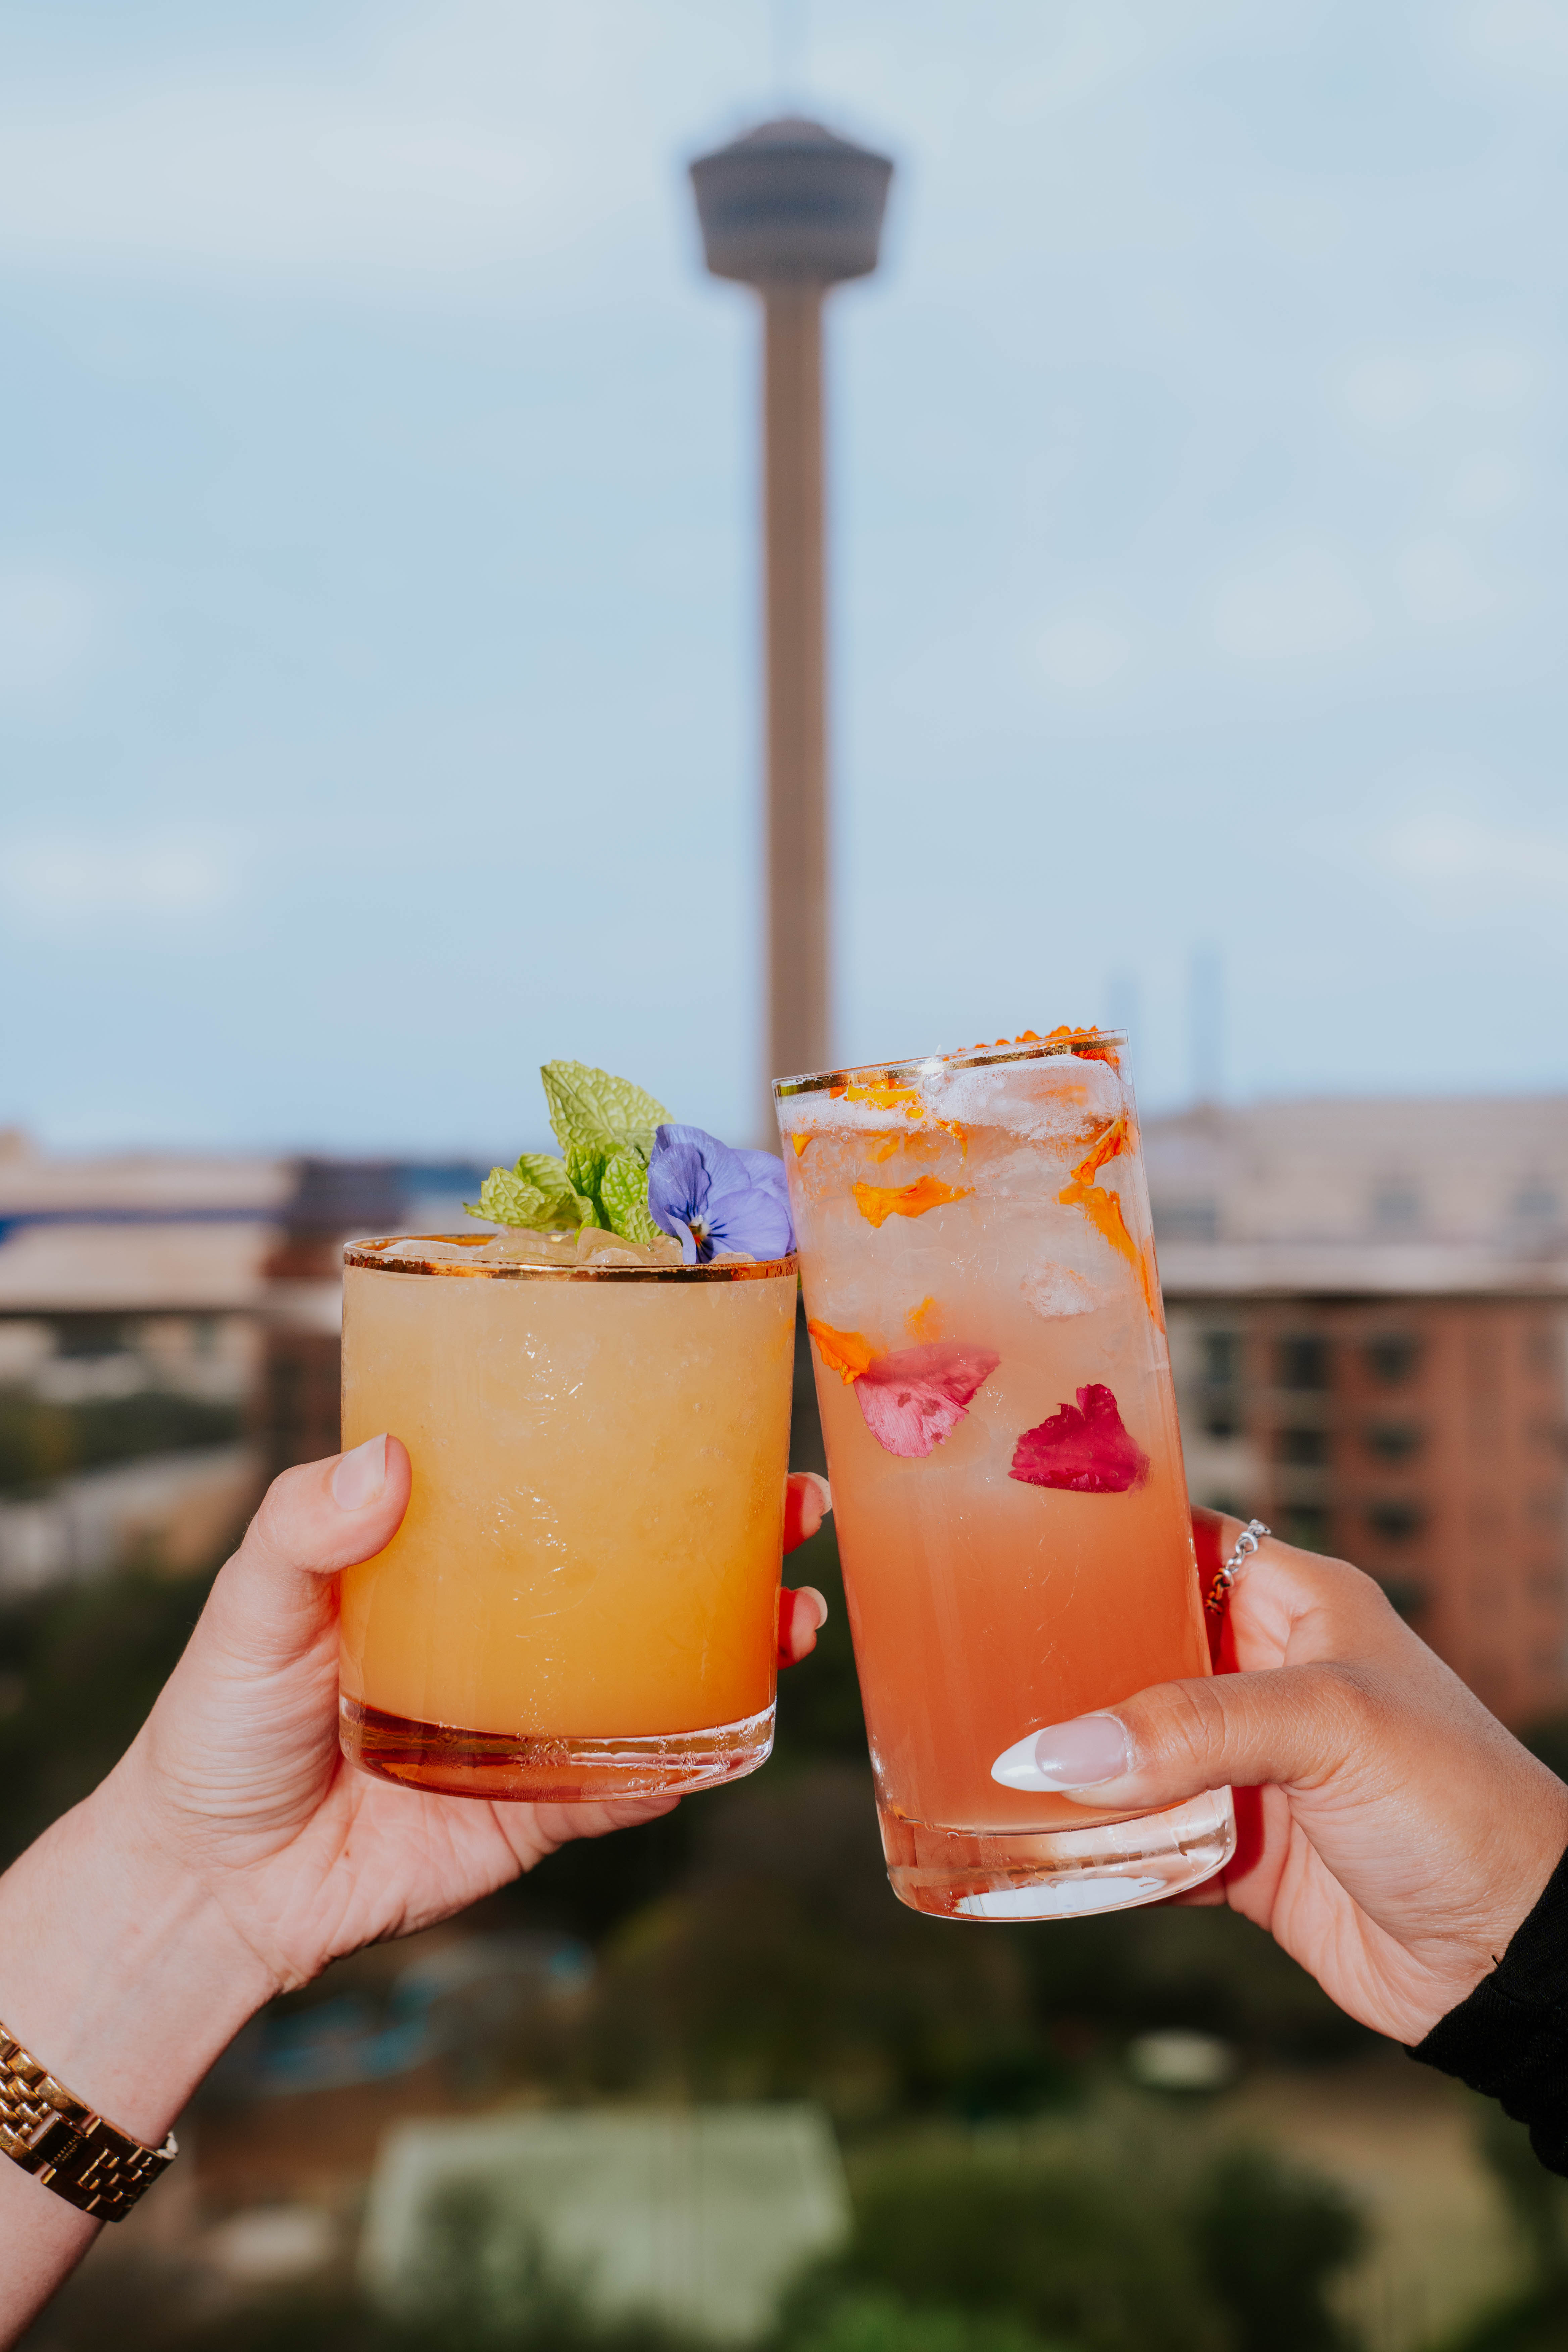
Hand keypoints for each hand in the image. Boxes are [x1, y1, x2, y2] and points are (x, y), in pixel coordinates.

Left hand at [131, 1443, 833, 1994]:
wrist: (205, 1883)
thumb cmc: (217, 1725)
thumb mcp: (248, 1605)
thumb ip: (300, 1529)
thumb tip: (384, 1457)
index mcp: (456, 1559)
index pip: (565, 1481)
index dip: (649, 1447)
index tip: (721, 1406)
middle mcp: (512, 1628)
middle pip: (648, 1569)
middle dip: (740, 1537)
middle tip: (798, 1505)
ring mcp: (535, 1718)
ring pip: (666, 1671)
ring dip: (745, 1644)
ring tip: (795, 1618)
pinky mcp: (537, 1808)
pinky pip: (628, 1785)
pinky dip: (684, 1764)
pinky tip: (729, 1738)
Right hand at [1009, 1511, 1567, 2043]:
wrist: (1516, 1954)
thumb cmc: (1458, 1802)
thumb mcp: (1327, 1726)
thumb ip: (1189, 1730)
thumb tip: (1050, 1755)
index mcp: (1300, 1607)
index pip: (1183, 1545)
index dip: (1106, 1541)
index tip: (1013, 1543)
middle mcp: (1269, 1678)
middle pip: (1138, 1652)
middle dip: (1064, 1664)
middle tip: (969, 1662)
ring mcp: (1251, 1769)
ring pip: (1131, 1753)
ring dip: (1072, 1766)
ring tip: (977, 1758)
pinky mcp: (1240, 1854)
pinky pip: (1144, 1843)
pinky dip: (1095, 1852)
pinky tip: (1033, 1850)